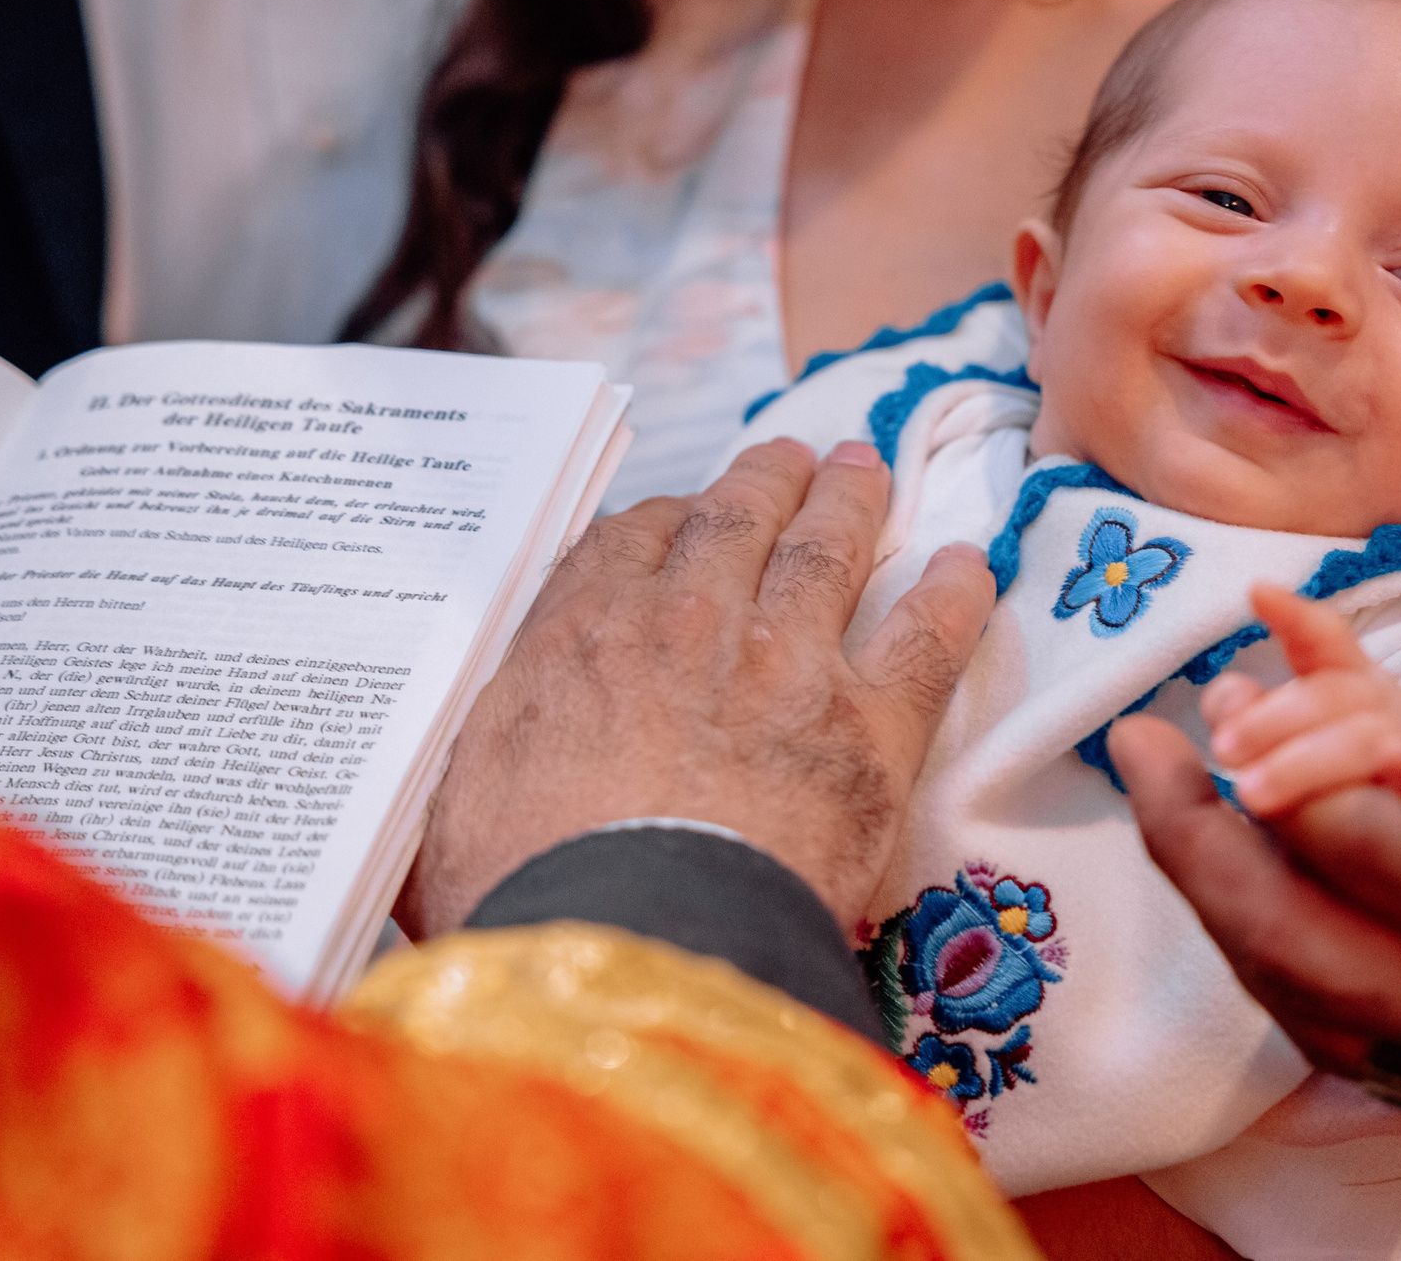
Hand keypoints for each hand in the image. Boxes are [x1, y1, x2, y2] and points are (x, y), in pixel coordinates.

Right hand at [404, 439, 994, 935]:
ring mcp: (785, 662)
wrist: (634, 945)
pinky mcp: (870, 723)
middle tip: (796, 455)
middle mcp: (686, 623)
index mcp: (579, 639)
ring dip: (850, 501)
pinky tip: (973, 564)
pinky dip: (954, 593)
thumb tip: (427, 820)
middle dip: (767, 478)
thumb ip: (468, 786)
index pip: (629, 544)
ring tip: (867, 469)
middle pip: (736, 519)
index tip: (686, 520)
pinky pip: (927, 635)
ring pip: (827, 548)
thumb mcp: (451, 822)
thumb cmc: (527, 897)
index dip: (667, 524)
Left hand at [1115, 577, 1400, 1187]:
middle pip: (1293, 940)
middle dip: (1199, 840)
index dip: (1282, 735)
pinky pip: (1376, 1052)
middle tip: (1137, 746)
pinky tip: (1293, 926)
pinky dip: (1307, 981)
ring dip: (1237, 911)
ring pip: (1318, 1010)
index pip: (1356, 833)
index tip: (1232, 653)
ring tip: (1187, 816)